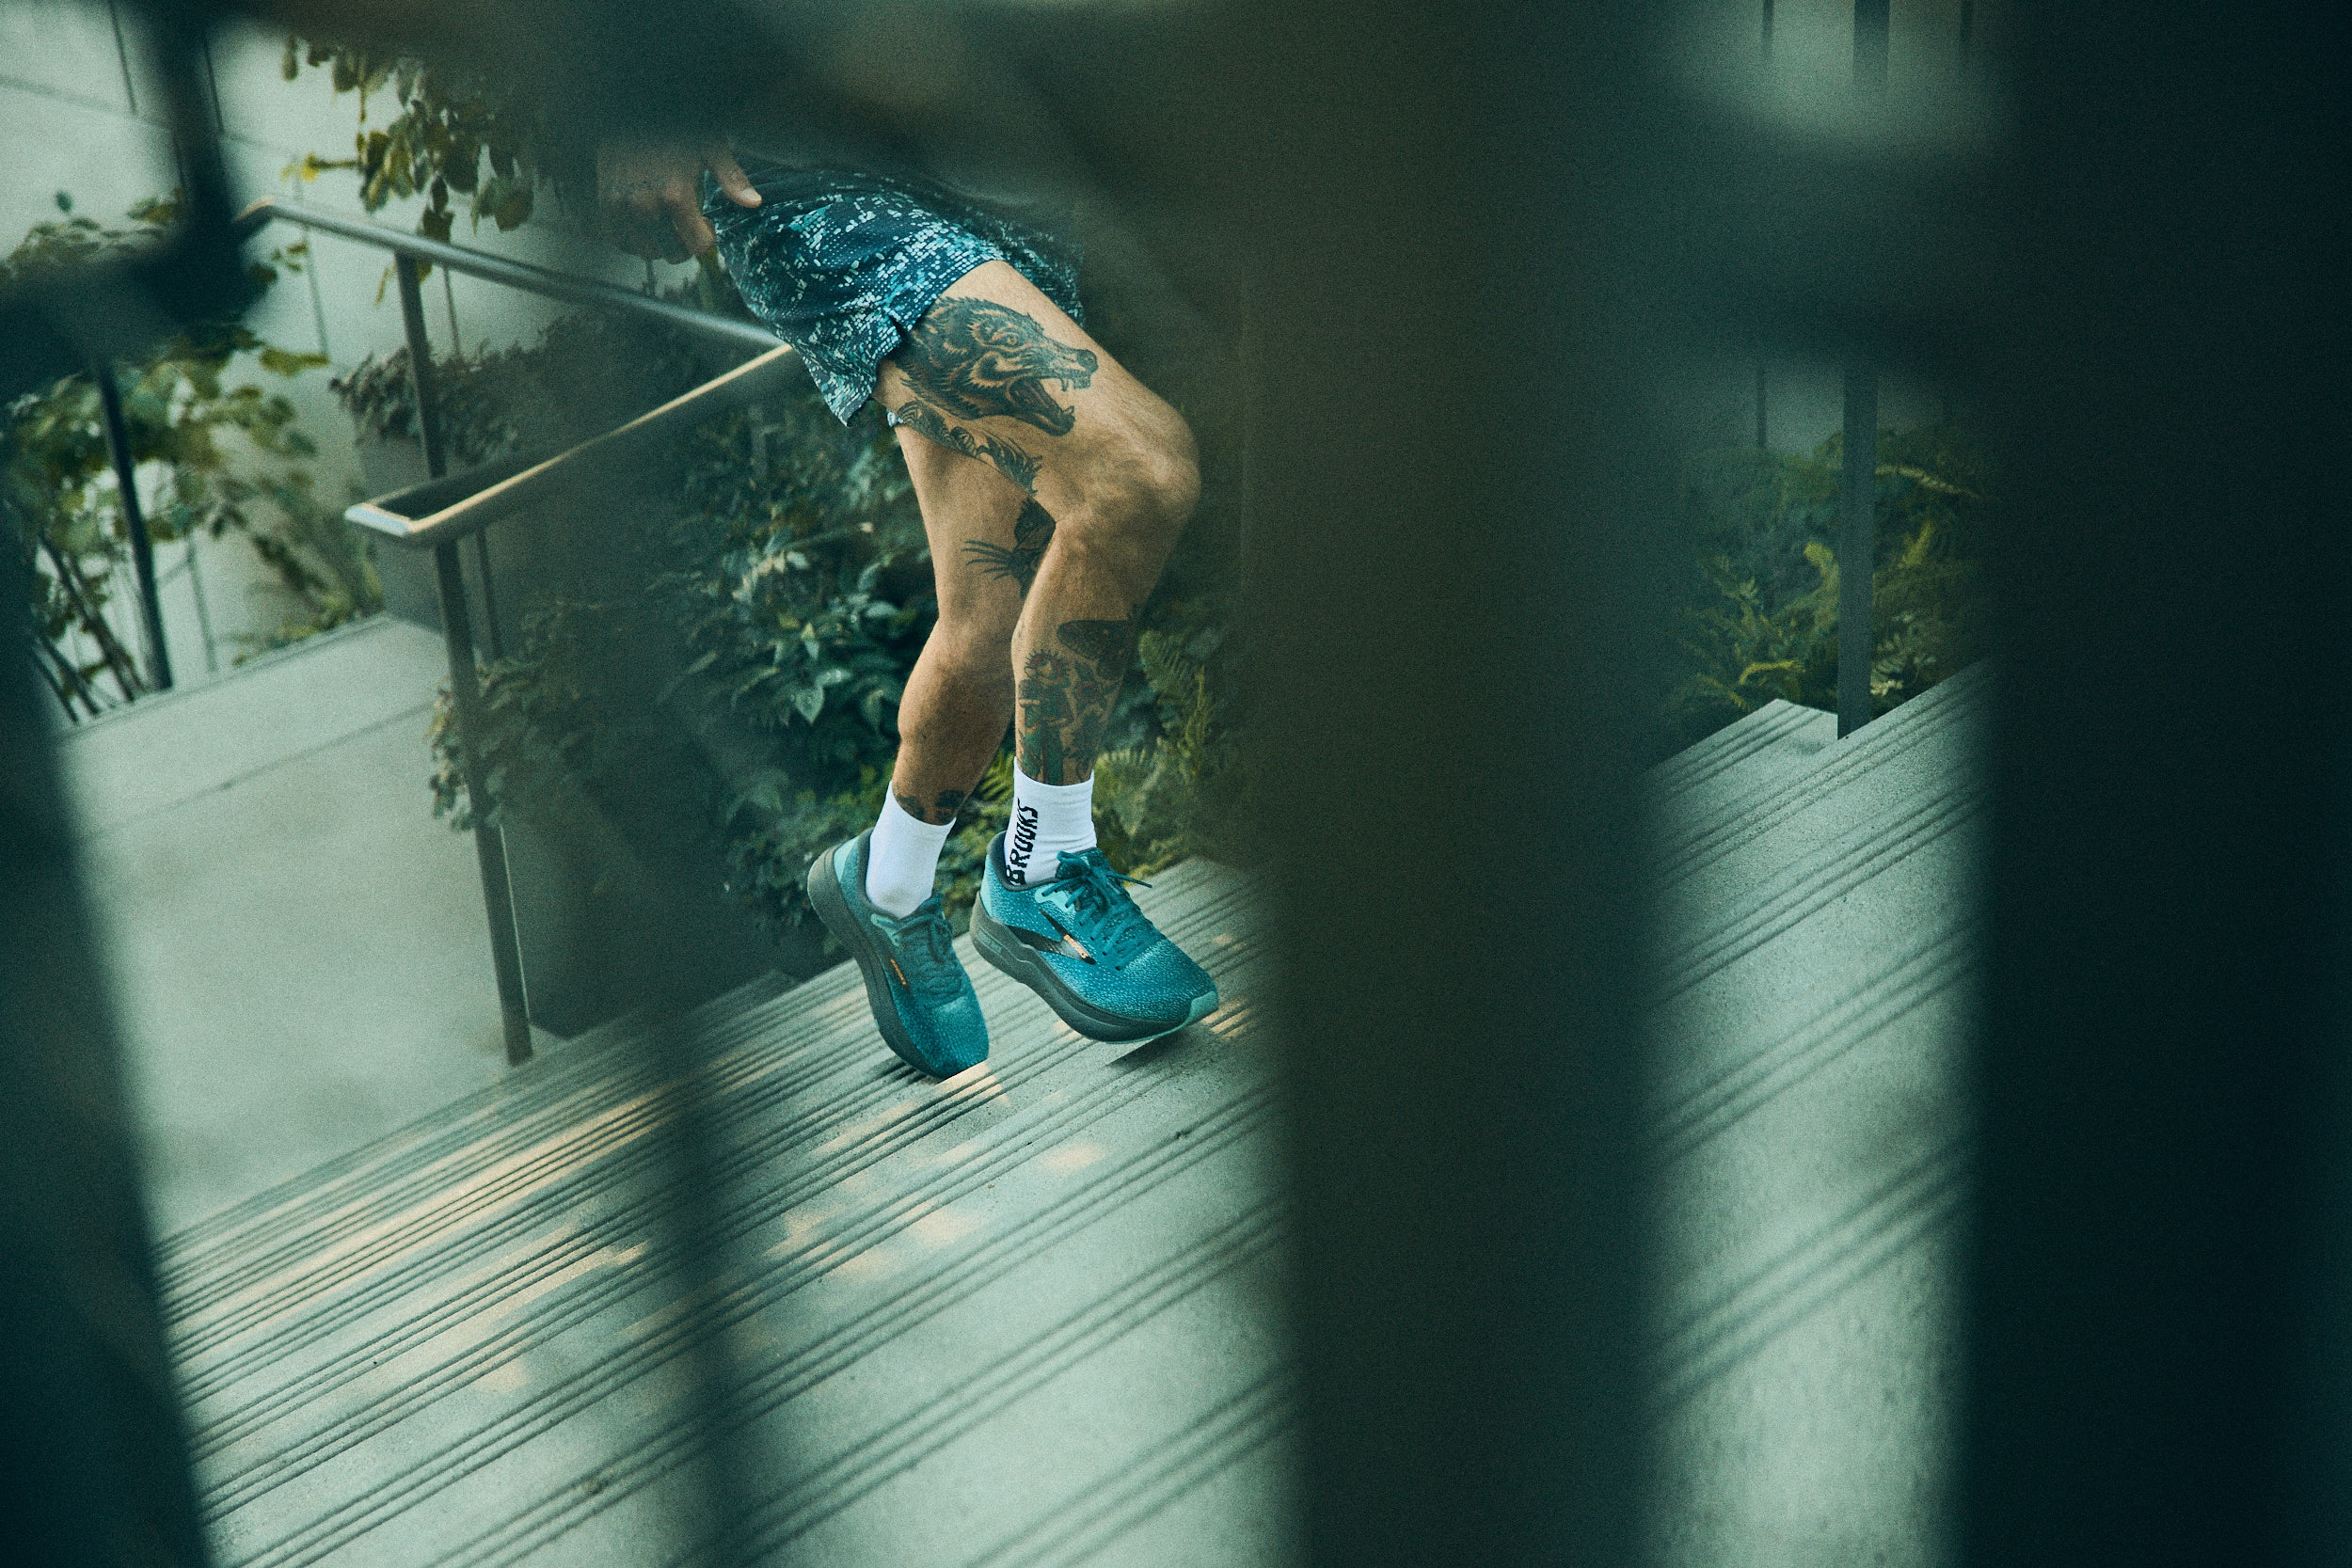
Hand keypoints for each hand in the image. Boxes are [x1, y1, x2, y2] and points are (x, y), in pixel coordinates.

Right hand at [596, 138, 759, 262]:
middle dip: (685, 245)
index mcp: (675, 195)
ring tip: (667, 222)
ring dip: (660, 244)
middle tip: (687, 224)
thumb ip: (732, 178)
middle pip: (671, 253)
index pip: (697, 245)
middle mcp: (646, 206)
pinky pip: (620, 239)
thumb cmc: (677, 125)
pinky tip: (646, 222)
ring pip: (645, 251)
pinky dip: (635, 239)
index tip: (707, 222)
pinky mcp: (605, 202)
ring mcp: (622, 206)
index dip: (708, 238)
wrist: (632, 106)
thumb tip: (755, 203)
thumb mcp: (711, 147)